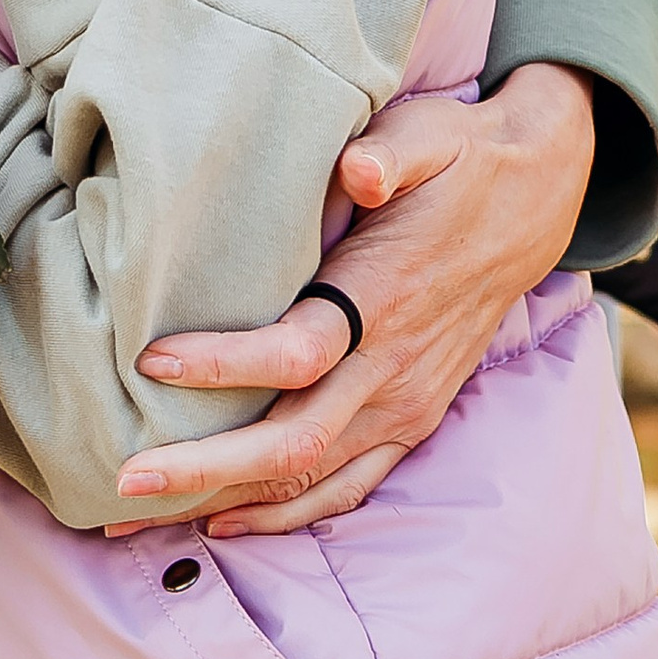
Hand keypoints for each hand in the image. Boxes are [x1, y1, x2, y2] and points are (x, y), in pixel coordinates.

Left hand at [112, 65, 596, 537]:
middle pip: (294, 442)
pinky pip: (344, 487)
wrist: (533, 200)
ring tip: (137, 517)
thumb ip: (391, 154)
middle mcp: (395, 369)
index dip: (225, 365)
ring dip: (227, 505)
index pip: (300, 351)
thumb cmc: (459, 160)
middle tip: (123, 478)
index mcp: (386, 299)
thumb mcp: (428, 134)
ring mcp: (405, 405)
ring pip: (312, 480)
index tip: (149, 359)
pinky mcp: (410, 419)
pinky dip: (282, 515)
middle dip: (206, 469)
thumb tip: (357, 168)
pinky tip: (219, 524)